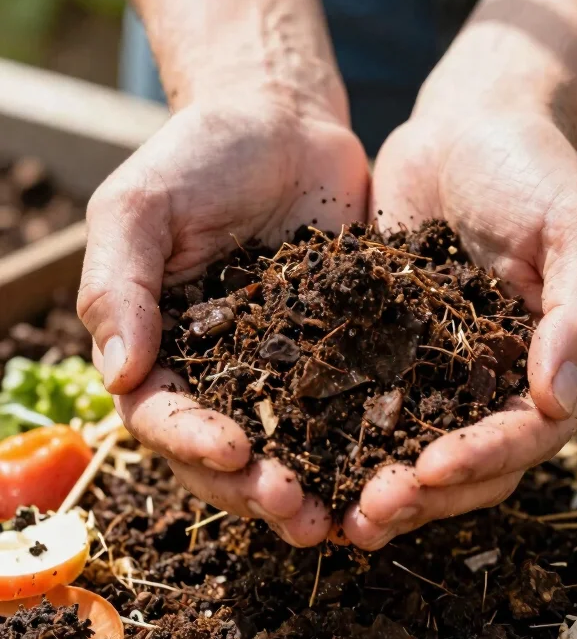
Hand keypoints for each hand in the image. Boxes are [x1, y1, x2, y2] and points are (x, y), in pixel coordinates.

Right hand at [80, 86, 368, 546]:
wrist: (282, 118)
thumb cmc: (198, 154)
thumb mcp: (140, 206)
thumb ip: (119, 284)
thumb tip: (119, 375)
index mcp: (159, 348)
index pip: (163, 415)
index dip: (193, 443)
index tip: (236, 450)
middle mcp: (218, 372)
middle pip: (226, 454)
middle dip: (256, 489)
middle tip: (297, 511)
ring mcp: (281, 367)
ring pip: (291, 447)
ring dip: (313, 488)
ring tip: (344, 519)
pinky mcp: (340, 351)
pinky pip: (351, 406)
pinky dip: (366, 445)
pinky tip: (396, 467)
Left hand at [343, 72, 576, 548]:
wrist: (467, 121)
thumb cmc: (534, 165)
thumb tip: (562, 400)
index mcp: (559, 363)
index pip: (527, 435)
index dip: (483, 459)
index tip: (431, 468)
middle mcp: (503, 381)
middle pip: (470, 463)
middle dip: (422, 494)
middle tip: (367, 515)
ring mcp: (445, 370)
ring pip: (415, 449)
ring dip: (378, 485)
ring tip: (330, 513)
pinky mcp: (392, 350)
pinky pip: (368, 404)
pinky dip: (340, 437)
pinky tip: (298, 456)